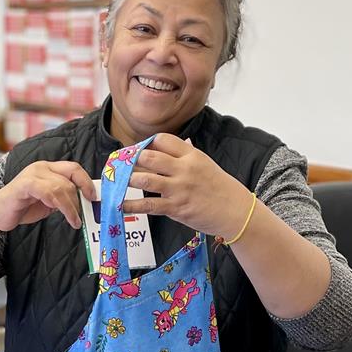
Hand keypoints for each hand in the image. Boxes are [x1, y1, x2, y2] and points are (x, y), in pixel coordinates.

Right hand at [0, 161, 95, 231]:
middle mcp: (41, 167)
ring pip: (62, 186)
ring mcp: (32, 174)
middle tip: (83, 215)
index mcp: (48, 169)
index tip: (93, 197)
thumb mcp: (48, 203)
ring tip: (75, 221)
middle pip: (70, 177)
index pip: (73, 168)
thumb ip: (62, 199)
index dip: (86, 181)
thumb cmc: (21, 208)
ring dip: (72, 206)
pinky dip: (62, 206)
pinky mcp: (25, 185)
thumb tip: (82, 203)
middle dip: (80, 198)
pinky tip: (68, 218)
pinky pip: (49, 193)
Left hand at [122, 134, 251, 239]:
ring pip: (146, 179)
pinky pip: (149, 205)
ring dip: (128, 180)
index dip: (147, 144)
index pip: (163, 140)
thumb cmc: (220, 189)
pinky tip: (120, 205)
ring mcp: (179, 189)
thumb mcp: (205, 165)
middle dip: (131, 159)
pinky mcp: (176, 208)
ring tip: (116, 181)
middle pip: (150, 157)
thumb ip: (187, 156)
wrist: (236, 211)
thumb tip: (171, 146)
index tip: (137, 150)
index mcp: (191, 155)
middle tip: (119, 163)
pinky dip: (132, 205)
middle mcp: (184, 169)